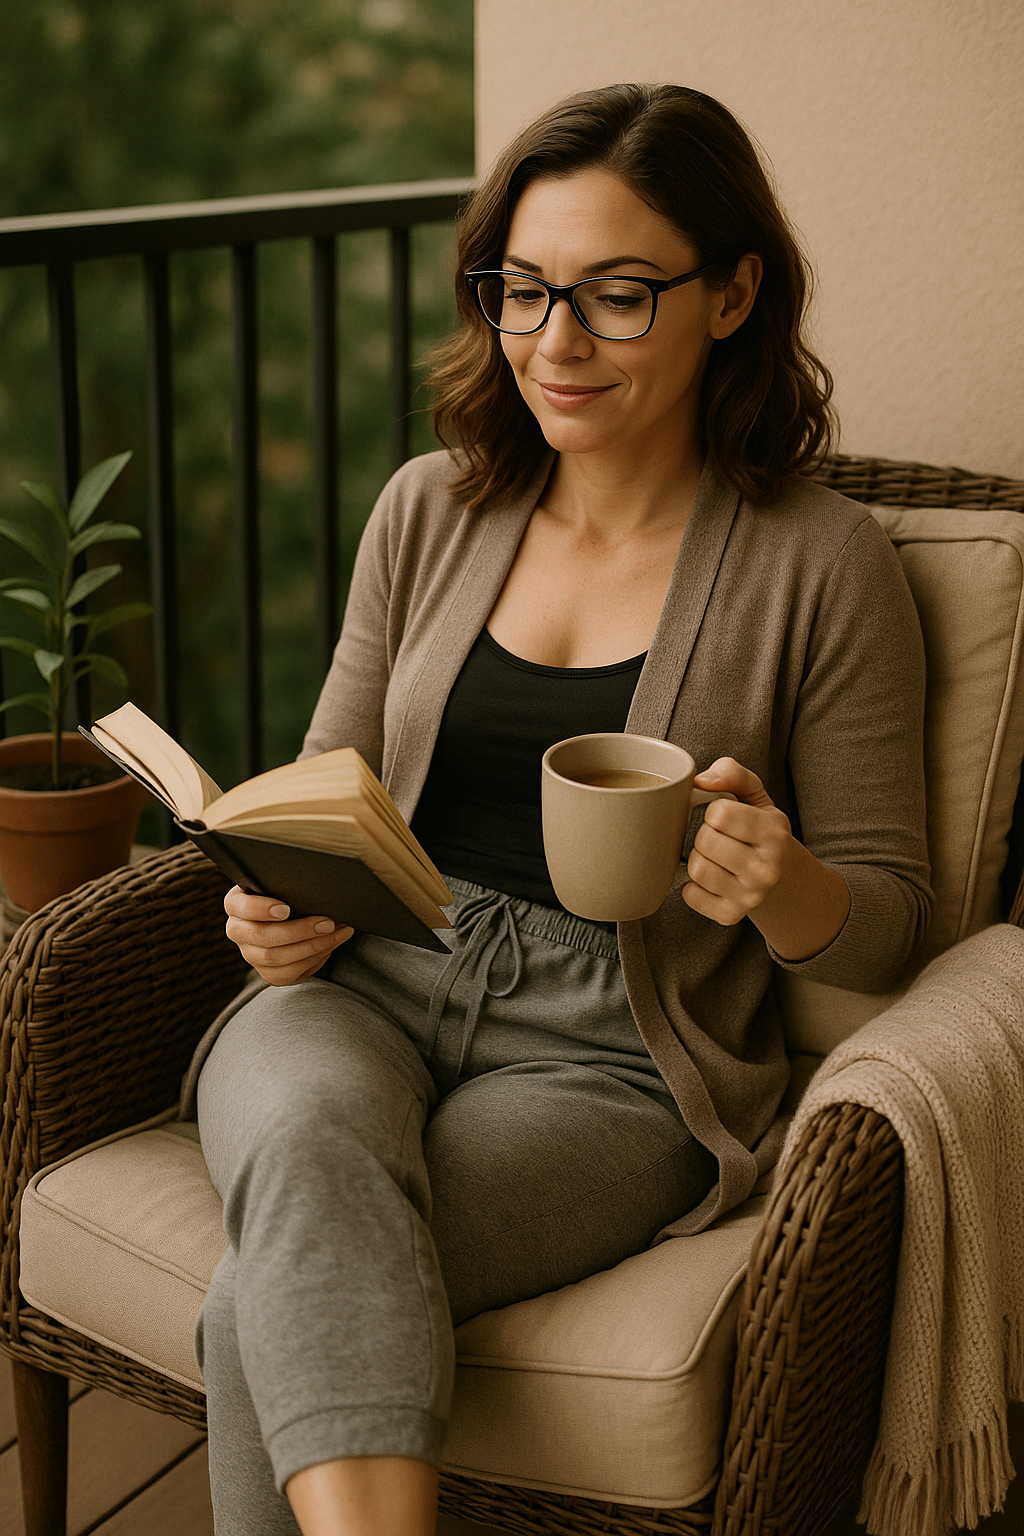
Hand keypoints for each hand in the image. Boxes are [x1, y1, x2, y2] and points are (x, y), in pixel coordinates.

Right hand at [224, 887, 353, 985]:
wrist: (292, 916)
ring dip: (313, 945)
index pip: (241, 907)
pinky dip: (314, 959)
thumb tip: (317, 888)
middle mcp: (238, 931)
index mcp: (236, 904)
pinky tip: (331, 945)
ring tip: (338, 932)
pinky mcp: (268, 973)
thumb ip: (288, 884)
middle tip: (328, 922)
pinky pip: (289, 972)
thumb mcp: (282, 885)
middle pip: (263, 937)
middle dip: (300, 931)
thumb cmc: (287, 894)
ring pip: (277, 957)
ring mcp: (251, 955)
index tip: (286, 909)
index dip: (261, 909)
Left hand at [682, 758, 850, 960]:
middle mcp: (767, 868)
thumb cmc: (760, 830)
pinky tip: (712, 879)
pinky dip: (694, 886)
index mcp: (774, 831)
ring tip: (716, 857)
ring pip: (697, 869)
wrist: (783, 879)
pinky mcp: (732, 915)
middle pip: (705, 842)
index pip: (718, 814)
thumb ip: (732, 774)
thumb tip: (700, 781)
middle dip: (705, 835)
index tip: (725, 818)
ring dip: (699, 859)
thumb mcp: (755, 795)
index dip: (714, 811)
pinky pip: (691, 896)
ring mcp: (751, 896)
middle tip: (719, 838)